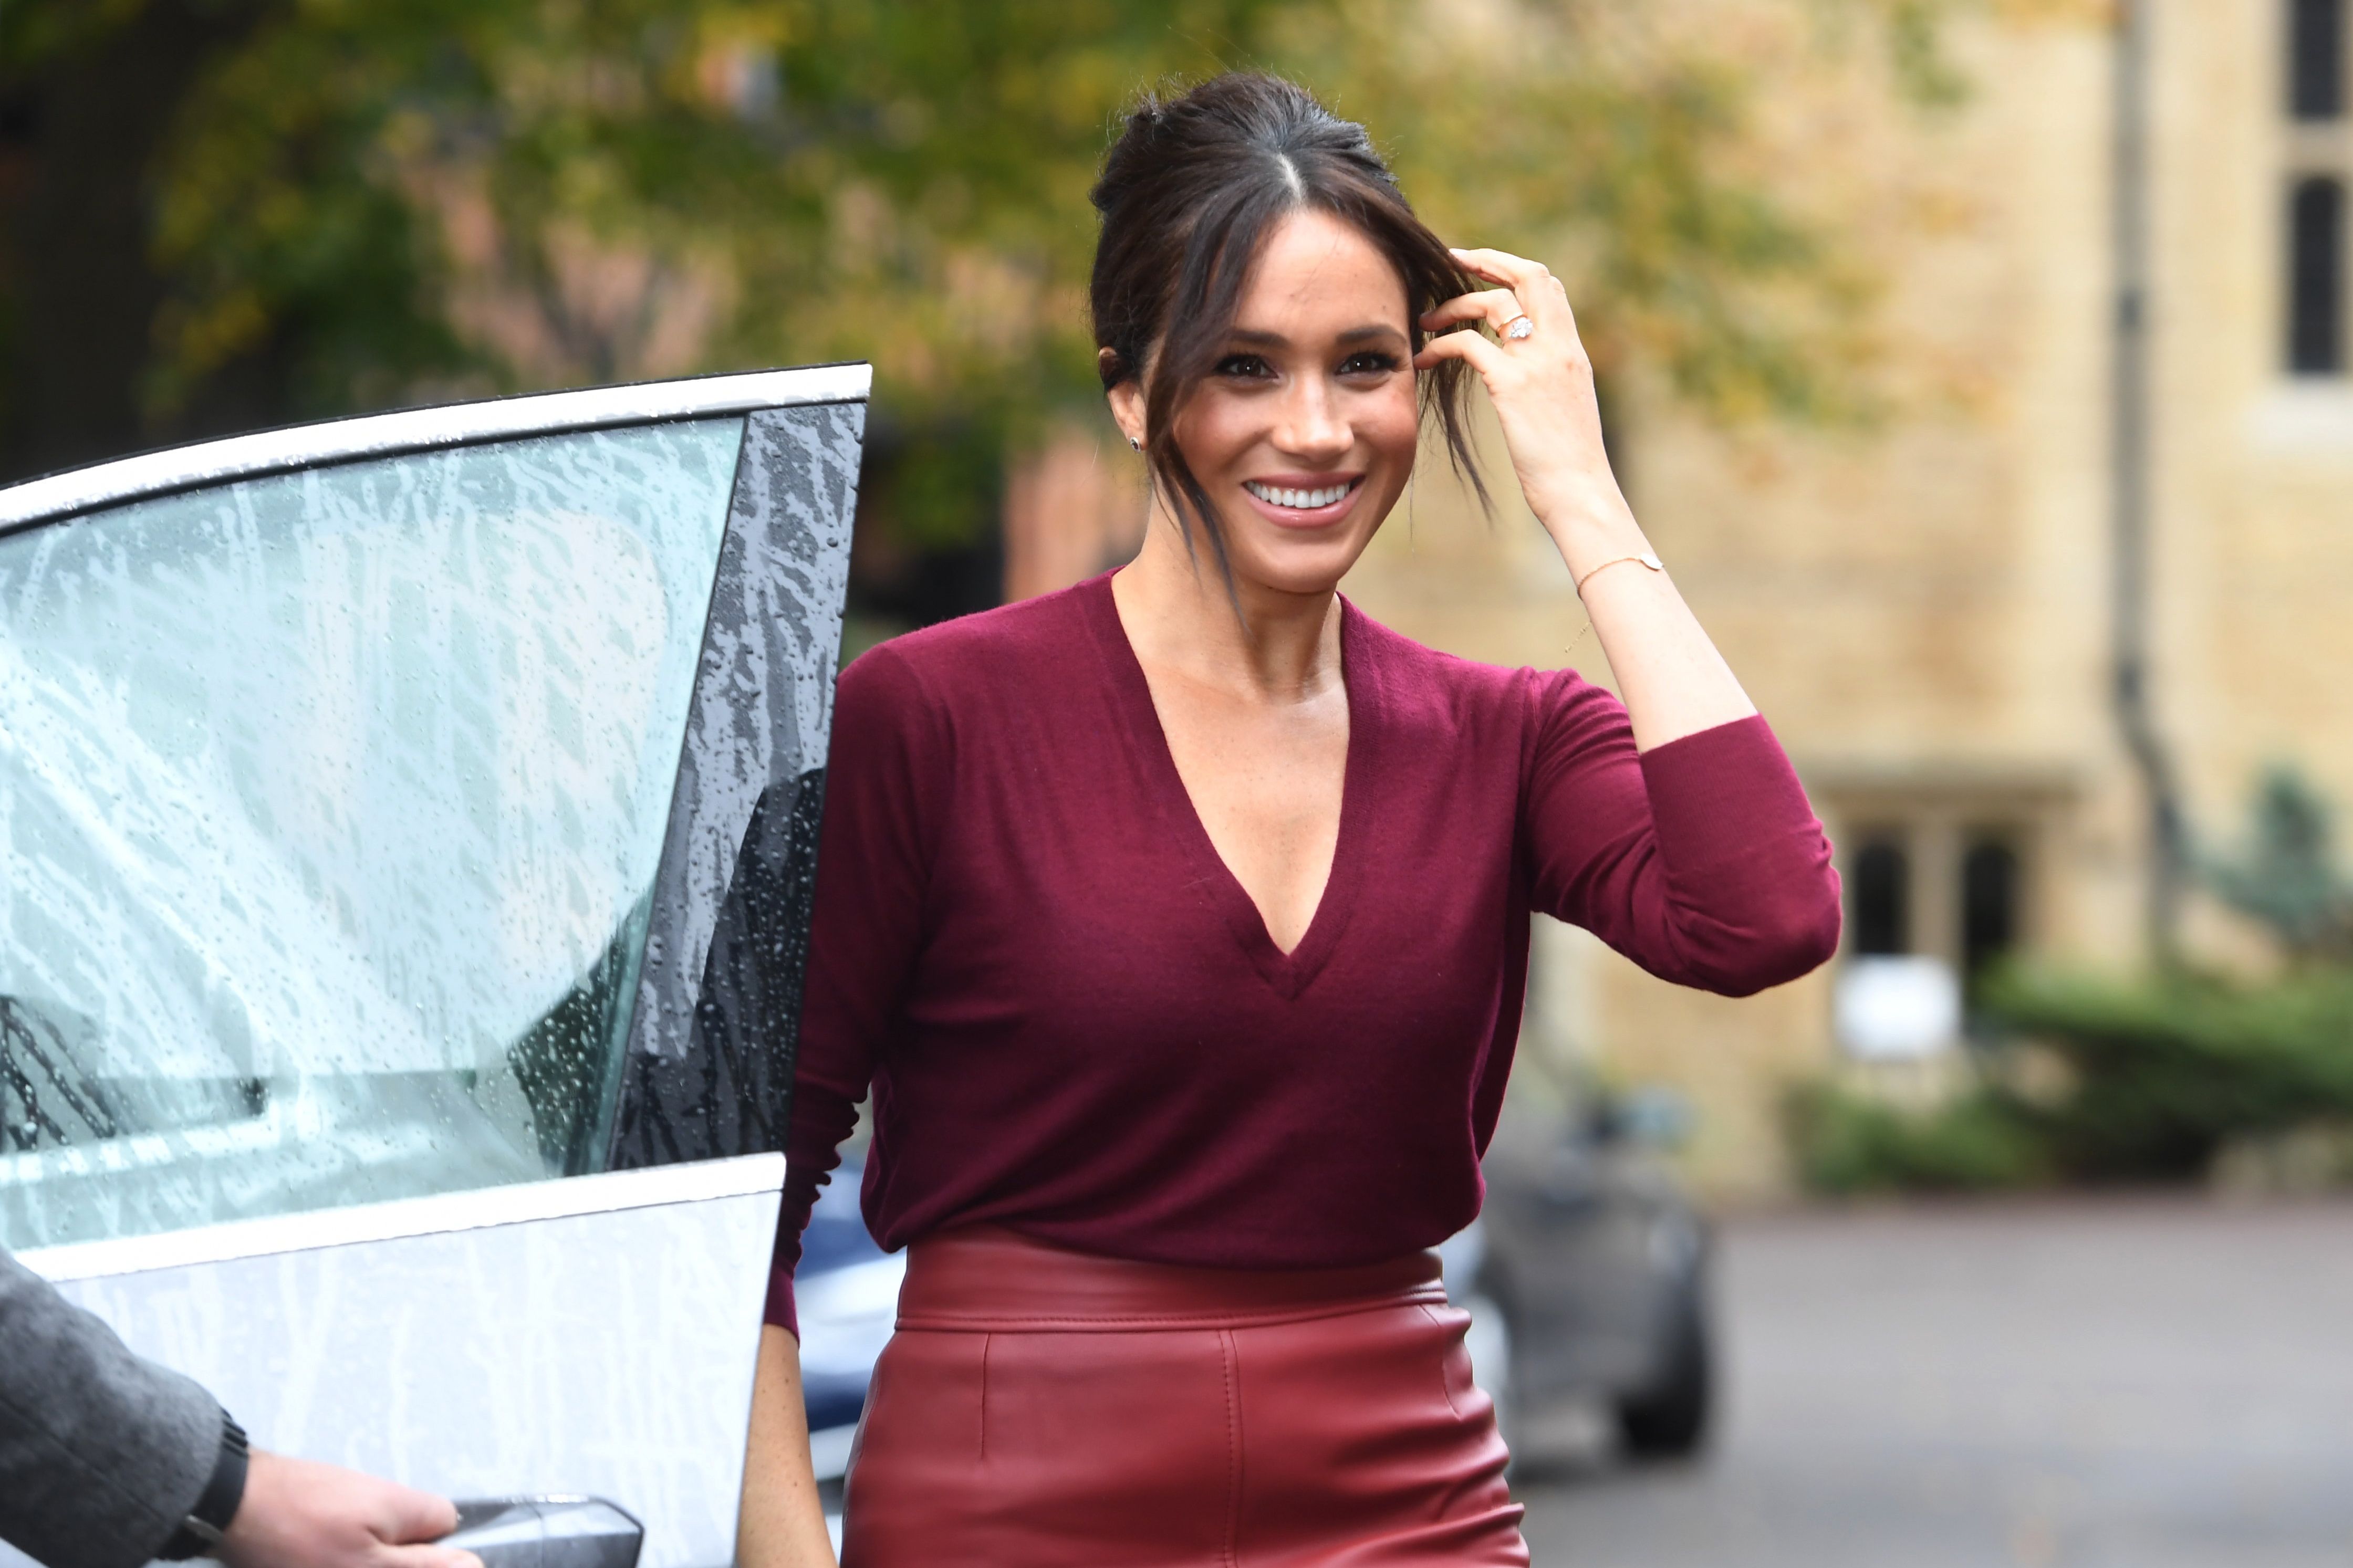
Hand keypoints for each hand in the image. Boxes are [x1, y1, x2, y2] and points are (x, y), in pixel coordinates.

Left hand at [219, 1451, 480, 1567]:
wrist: (224, 1500)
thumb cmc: (294, 1536)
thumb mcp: (365, 1567)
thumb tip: (476, 1565)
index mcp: (405, 1505)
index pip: (449, 1526)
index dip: (434, 1557)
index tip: (395, 1567)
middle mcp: (382, 1493)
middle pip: (405, 1539)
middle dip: (382, 1561)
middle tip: (344, 1566)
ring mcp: (346, 1494)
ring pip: (366, 1541)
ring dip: (347, 1559)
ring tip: (314, 1563)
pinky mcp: (314, 1500)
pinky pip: (334, 1537)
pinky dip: (319, 1554)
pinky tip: (295, 1559)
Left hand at [1414, 247, 1640, 567]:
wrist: (1581, 494)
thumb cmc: (1569, 467)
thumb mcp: (1566, 413)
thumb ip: (1548, 385)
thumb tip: (1526, 385)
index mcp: (1573, 352)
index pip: (1550, 288)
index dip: (1514, 270)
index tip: (1484, 271)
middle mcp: (1559, 348)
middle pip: (1530, 275)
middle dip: (1488, 259)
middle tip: (1452, 259)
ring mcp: (1538, 362)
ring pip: (1494, 302)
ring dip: (1454, 304)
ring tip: (1426, 321)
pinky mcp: (1512, 385)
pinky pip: (1468, 344)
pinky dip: (1440, 344)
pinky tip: (1424, 359)